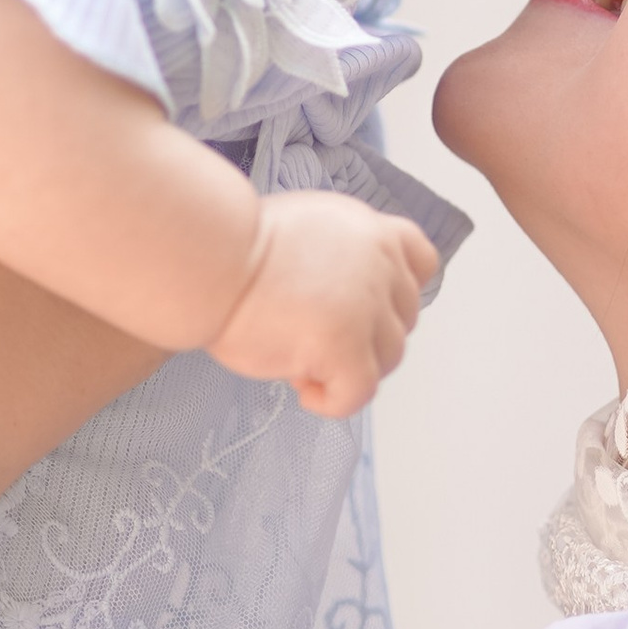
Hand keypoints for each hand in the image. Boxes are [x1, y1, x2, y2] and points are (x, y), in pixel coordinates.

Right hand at [207, 189, 438, 416]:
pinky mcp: (346, 346)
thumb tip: (344, 302)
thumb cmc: (233, 249)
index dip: (397, 293)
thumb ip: (340, 256)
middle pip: (403, 319)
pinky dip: (334, 401)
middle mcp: (379, 263)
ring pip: (388, 359)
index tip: (366, 310)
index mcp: (370, 230)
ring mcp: (366, 305)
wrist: (206, 259)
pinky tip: (301, 390)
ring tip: (298, 362)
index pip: (421, 263)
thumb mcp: (305, 227)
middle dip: (367, 337)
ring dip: (349, 368)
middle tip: (313, 341)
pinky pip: (358, 393)